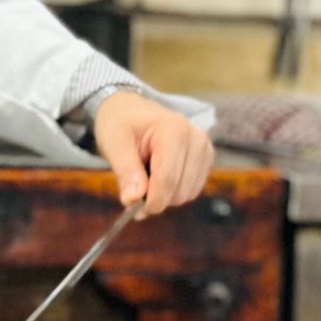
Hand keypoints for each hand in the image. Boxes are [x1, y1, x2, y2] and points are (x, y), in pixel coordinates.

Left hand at [92, 91, 213, 214]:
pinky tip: (160, 175)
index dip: (151, 202)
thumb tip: (132, 200)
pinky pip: (192, 190)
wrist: (130, 110)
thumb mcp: (114, 144)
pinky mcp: (206, 158)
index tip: (133, 210)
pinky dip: (174, 191)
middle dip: (156, 198)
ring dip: (165, 195)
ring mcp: (204, 148)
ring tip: (147, 175)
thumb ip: (125, 172)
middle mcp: (196, 138)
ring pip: (187, 193)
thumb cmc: (120, 123)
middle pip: (179, 190)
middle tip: (134, 191)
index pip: (167, 179)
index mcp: (174, 129)